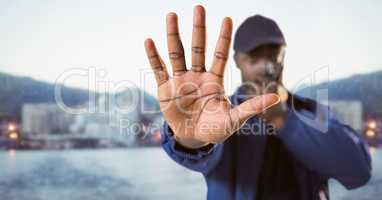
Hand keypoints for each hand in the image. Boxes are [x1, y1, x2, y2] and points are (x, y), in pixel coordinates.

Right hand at [144, 5, 279, 147]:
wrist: (194, 139)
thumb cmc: (215, 129)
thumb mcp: (234, 119)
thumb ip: (251, 107)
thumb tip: (277, 97)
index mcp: (213, 81)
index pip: (219, 55)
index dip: (223, 38)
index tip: (227, 18)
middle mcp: (197, 76)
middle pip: (198, 48)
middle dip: (199, 29)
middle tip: (199, 7)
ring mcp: (180, 81)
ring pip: (177, 54)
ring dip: (174, 35)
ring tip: (172, 15)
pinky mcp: (165, 89)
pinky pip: (158, 70)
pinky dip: (153, 56)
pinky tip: (149, 41)